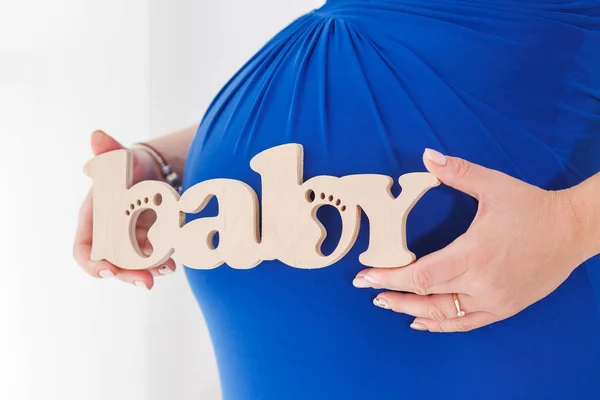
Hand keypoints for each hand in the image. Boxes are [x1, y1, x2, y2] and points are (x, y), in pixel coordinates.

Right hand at [73, 130, 176, 288]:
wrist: (151, 169)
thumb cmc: (127, 164)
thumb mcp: (119, 157)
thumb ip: (108, 151)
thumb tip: (98, 136)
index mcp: (94, 219)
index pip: (83, 250)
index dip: (92, 264)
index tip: (106, 270)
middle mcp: (110, 235)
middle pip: (112, 265)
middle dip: (127, 275)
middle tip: (144, 282)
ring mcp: (129, 242)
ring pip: (135, 266)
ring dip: (149, 272)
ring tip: (166, 269)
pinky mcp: (149, 242)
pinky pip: (153, 259)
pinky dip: (162, 263)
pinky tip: (173, 263)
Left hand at [353, 149, 590, 331]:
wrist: (574, 231)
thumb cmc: (533, 207)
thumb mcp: (494, 185)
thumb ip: (457, 171)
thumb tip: (426, 155)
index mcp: (474, 254)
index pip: (420, 274)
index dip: (389, 277)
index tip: (365, 277)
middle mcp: (482, 283)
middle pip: (427, 296)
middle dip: (393, 294)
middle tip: (369, 289)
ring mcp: (495, 300)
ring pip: (445, 315)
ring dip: (413, 311)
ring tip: (389, 305)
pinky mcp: (505, 308)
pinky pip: (467, 322)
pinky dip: (443, 323)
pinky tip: (424, 321)